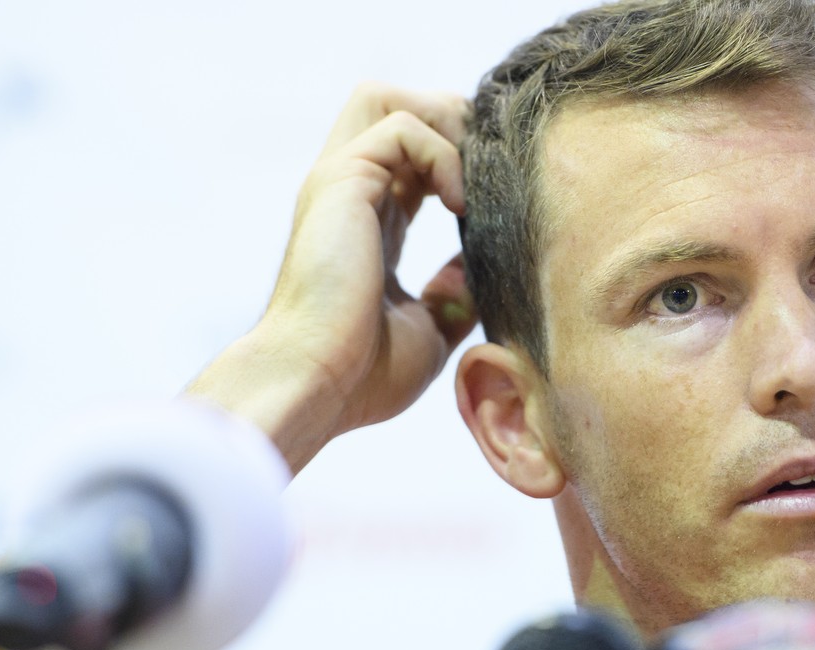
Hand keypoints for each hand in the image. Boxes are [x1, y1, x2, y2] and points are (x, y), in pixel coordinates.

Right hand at [187, 83, 475, 472]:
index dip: (460, 161)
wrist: (315, 385)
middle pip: (391, 106)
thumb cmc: (361, 375)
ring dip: (443, 124)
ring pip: (388, 99)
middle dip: (449, 122)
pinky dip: (443, 154)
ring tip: (472, 179)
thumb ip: (453, 291)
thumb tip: (480, 265)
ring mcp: (340, 182)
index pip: (413, 159)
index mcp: (369, 224)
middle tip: (486, 175)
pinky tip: (460, 204)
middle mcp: (349, 193)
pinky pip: (401, 127)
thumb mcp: (427, 329)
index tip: (498, 202)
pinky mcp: (341, 180)